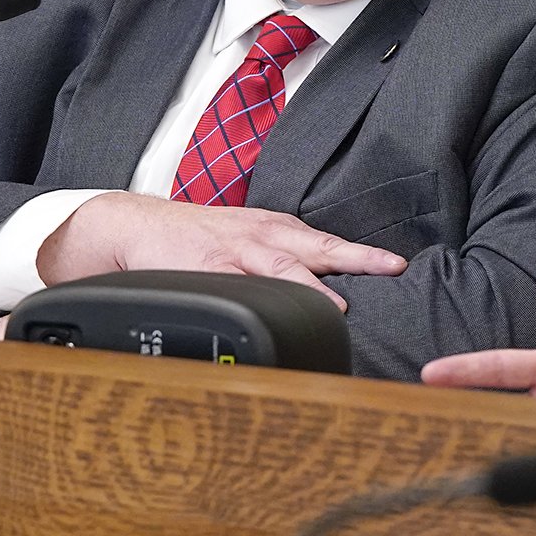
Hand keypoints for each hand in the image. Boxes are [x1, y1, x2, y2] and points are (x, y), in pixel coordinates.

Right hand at [36, 192, 406, 311]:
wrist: (134, 225)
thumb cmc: (196, 238)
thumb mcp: (247, 242)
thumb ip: (283, 264)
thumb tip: (325, 296)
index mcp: (278, 232)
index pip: (331, 245)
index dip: (366, 256)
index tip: (402, 266)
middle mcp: (264, 237)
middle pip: (321, 246)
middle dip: (360, 257)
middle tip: (395, 266)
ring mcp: (236, 252)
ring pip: (284, 266)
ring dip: (314, 285)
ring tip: (342, 305)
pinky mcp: (205, 266)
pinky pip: (239, 283)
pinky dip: (261, 297)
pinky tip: (278, 310)